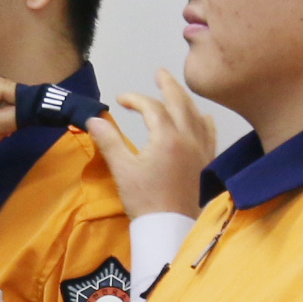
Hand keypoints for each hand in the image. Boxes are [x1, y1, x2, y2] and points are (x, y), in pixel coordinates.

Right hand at [85, 70, 215, 219]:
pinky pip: (209, 133)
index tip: (120, 100)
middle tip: (159, 72)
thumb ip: (109, 141)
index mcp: (167, 138)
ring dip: (185, 100)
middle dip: (168, 85)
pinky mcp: (206, 163)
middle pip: (180, 102)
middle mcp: (188, 139)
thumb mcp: (123, 170)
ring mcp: (201, 150)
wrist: (171, 229)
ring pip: (196, 115)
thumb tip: (93, 119)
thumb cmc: (145, 201)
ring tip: (177, 91)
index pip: (152, 107)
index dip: (135, 99)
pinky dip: (203, 120)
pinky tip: (202, 117)